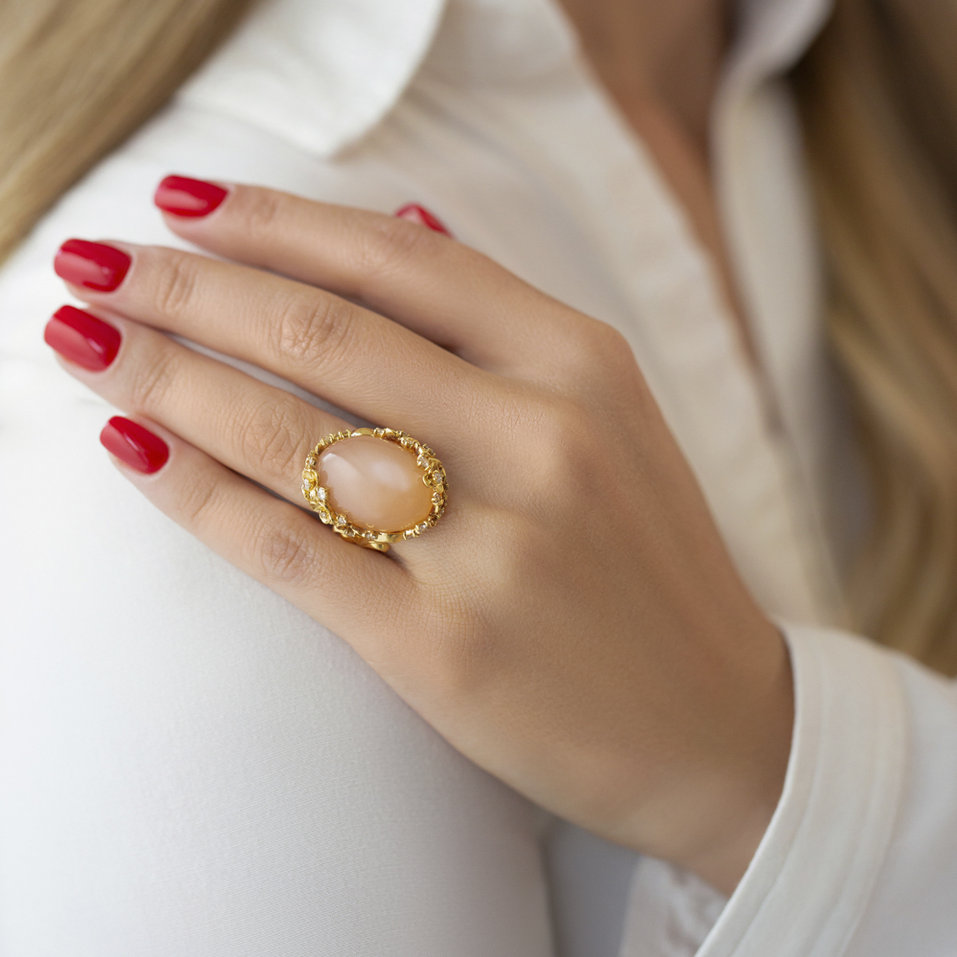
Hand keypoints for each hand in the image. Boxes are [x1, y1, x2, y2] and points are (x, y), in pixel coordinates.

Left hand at [47, 179, 792, 894]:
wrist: (710, 720)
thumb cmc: (647, 560)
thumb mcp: (609, 414)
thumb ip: (502, 320)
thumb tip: (397, 215)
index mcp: (582, 366)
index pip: (399, 258)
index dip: (274, 220)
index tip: (185, 205)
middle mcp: (538, 440)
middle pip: (324, 330)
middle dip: (188, 287)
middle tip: (99, 264)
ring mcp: (490, 548)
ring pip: (288, 433)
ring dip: (166, 376)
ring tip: (86, 340)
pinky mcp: (440, 649)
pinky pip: (286, 550)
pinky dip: (194, 493)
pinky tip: (132, 448)